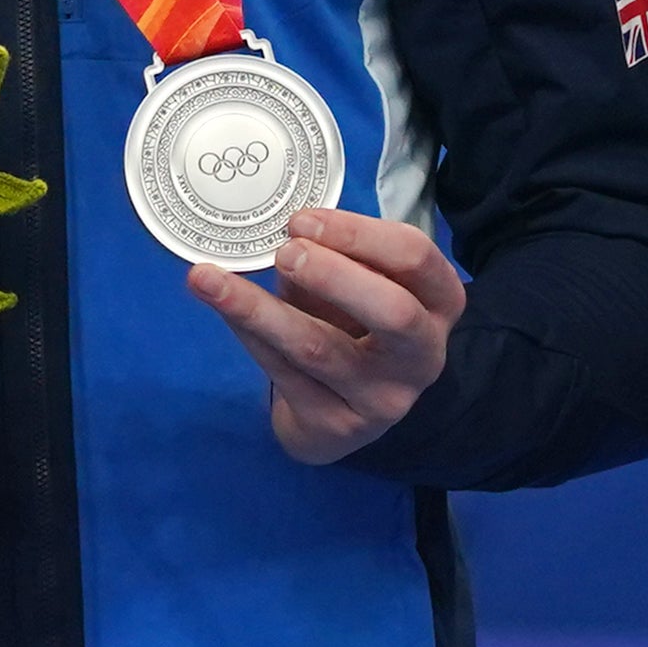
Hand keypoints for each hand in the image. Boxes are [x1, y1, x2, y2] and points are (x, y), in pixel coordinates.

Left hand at [189, 208, 465, 463]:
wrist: (340, 414)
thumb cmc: (352, 326)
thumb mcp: (357, 286)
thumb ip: (333, 259)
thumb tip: (283, 232)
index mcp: (439, 304)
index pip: (416, 259)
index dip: (359, 234)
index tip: (302, 219)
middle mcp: (423, 356)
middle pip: (392, 312)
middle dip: (335, 275)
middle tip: (284, 252)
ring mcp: (383, 399)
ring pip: (319, 349)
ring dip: (260, 309)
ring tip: (208, 279)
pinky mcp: (336, 427)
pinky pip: (283, 373)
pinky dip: (247, 334)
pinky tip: (219, 307)